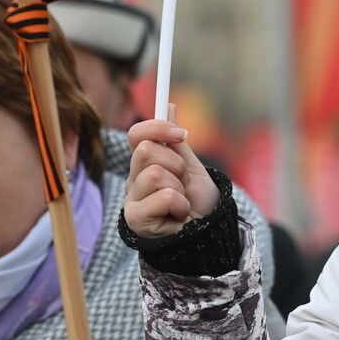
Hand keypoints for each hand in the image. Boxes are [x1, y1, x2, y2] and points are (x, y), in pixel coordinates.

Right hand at [123, 105, 220, 238]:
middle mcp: (133, 180)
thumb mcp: (191, 167)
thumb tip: (168, 106)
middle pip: (145, 151)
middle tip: (183, 181)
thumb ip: (175, 141)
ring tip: (181, 201)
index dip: (157, 127)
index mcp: (144, 164)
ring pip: (155, 174)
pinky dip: (179, 204)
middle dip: (175, 164)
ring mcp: (131, 199)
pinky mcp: (135, 218)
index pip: (137, 134)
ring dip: (179, 187)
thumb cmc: (198, 202)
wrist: (206, 233)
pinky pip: (164, 196)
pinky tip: (178, 215)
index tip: (182, 135)